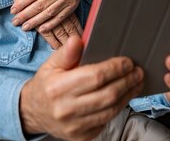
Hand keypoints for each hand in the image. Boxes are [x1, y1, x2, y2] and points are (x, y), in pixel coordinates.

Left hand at [0, 0, 82, 47]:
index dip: (22, 2)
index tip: (13, 10)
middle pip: (39, 5)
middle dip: (26, 14)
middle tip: (15, 21)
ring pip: (48, 13)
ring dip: (36, 21)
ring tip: (25, 27)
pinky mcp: (72, 6)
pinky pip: (60, 17)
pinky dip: (50, 24)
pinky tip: (41, 29)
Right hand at [19, 36, 142, 140]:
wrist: (32, 113)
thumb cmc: (45, 85)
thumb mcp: (50, 65)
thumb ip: (66, 53)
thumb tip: (78, 39)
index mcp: (58, 88)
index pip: (95, 77)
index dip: (115, 68)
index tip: (127, 62)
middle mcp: (66, 109)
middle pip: (107, 95)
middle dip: (127, 82)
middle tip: (137, 72)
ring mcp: (75, 126)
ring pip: (110, 110)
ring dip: (127, 96)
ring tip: (135, 83)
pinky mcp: (82, 137)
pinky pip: (106, 122)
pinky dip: (117, 108)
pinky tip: (123, 97)